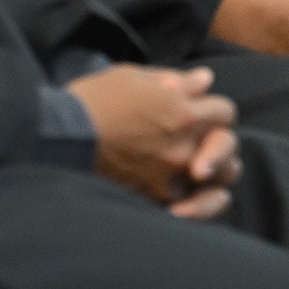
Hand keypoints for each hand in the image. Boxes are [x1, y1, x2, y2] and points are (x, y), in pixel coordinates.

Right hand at [68, 64, 240, 218]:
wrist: (61, 135)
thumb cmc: (94, 100)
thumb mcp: (134, 77)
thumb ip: (175, 81)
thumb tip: (205, 80)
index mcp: (184, 111)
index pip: (225, 112)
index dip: (214, 109)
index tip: (200, 111)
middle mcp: (184, 146)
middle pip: (228, 146)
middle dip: (220, 141)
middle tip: (205, 141)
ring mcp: (171, 176)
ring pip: (219, 181)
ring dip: (215, 174)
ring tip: (202, 171)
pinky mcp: (153, 200)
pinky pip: (192, 210)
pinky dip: (196, 207)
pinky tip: (190, 202)